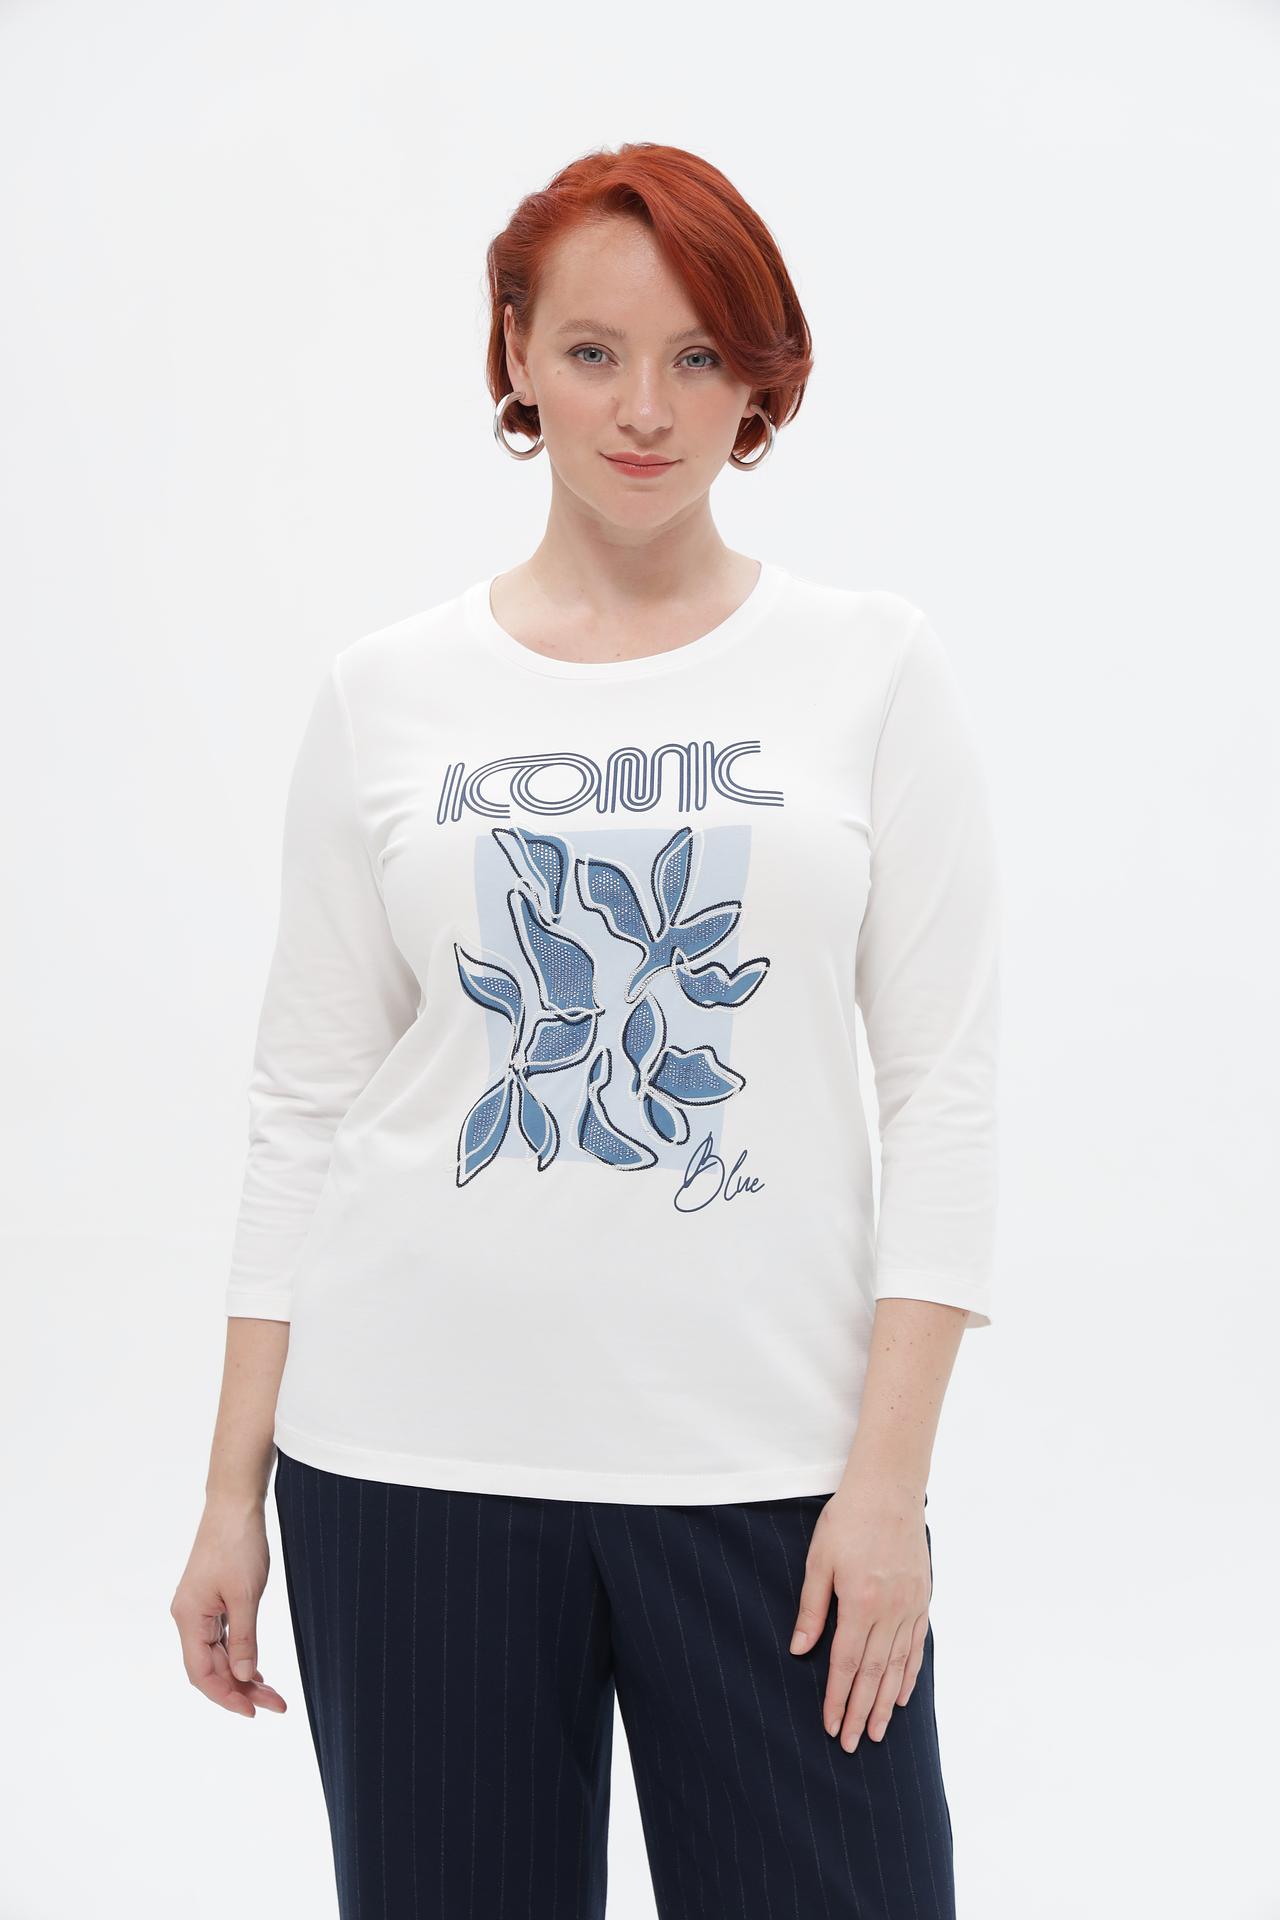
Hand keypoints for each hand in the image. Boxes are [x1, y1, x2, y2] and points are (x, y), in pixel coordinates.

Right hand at [170, 1494, 287, 1718]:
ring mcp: (199, 1608)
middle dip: (241, 1689)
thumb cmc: (238, 1543)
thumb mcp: (245, 1594)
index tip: (253, 1712)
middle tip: (275, 1704)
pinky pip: (223, 1637)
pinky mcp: (212, 1600)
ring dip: (243, 1674)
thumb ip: (244, 1638)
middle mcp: (189, 1617)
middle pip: (211, 1667)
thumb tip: (244, 1676)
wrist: (235, 1503)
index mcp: (189, 1617)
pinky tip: (256, 1669)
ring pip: (218, 1654)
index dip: (226, 1696)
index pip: (202, 1673)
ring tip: (271, 1693)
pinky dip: (240, 1654)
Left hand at [788, 1480, 929, 1750]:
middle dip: (860, 1712)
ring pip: (897, 1666)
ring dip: (885, 1703)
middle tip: (851, 1745)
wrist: (889, 1488)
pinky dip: (909, 1674)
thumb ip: (812, 1608)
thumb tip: (800, 1650)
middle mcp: (889, 1610)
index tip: (830, 1726)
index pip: (847, 1664)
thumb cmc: (847, 1519)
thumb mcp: (819, 1560)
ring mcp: (910, 1606)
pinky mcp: (922, 1598)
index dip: (837, 1699)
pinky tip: (901, 1696)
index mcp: (860, 1602)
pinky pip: (916, 1646)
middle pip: (873, 1674)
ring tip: (876, 1733)